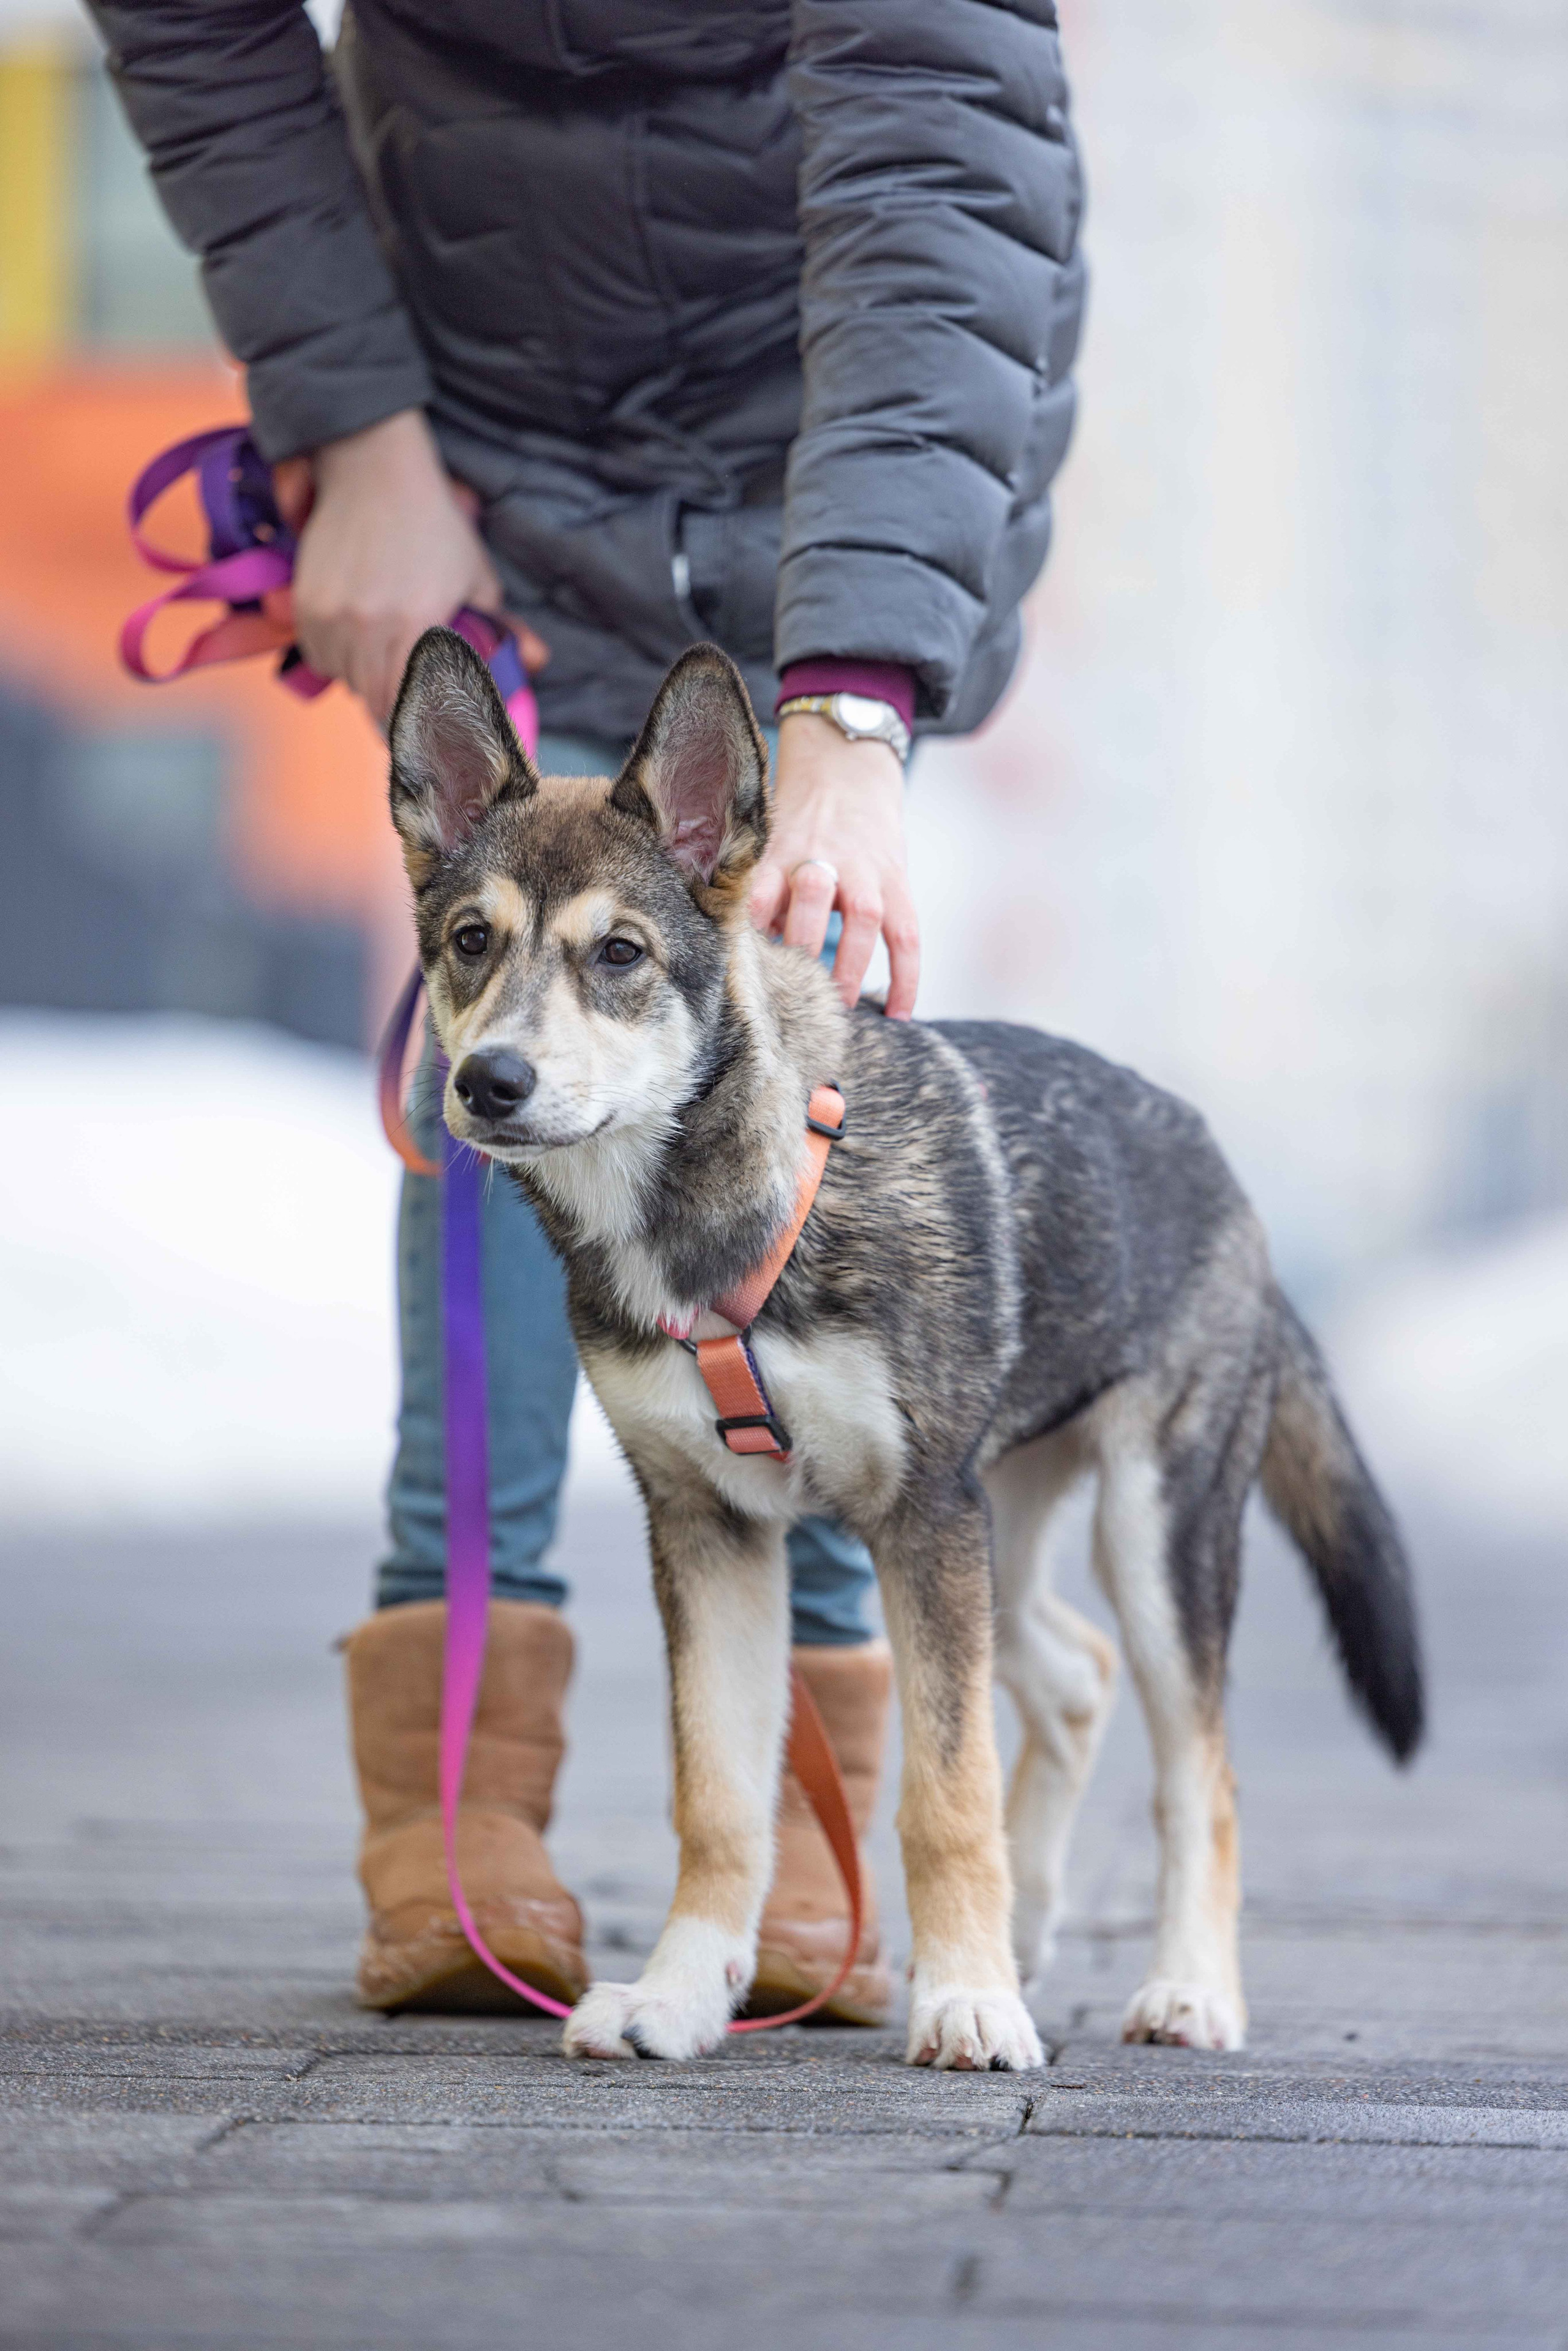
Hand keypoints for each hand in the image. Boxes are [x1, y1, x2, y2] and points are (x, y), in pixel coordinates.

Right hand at [282, 409, 548, 728]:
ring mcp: (332, 614)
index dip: (418, 724)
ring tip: (384, 652)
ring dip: (364, 677)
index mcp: (416, 625)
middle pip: (376, 698)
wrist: (374, 473)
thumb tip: (533, 663)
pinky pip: (317, 654)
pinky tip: (355, 635)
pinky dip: (335, 656)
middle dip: (395, 701)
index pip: (408, 705)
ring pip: (344, 679)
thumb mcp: (476, 577)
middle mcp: (368, 625)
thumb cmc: (434, 528)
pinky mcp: (306, 602)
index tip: (428, 729)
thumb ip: (500, 628)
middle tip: (411, 691)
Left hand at [749, 712, 919, 1017]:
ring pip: (861, 919)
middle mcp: (821, 858)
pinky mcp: (896, 880)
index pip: (759, 898)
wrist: (846, 767)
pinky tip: (898, 1015)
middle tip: (792, 1000)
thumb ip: (761, 900)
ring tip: (840, 1010)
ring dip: (850, 968)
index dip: (751, 939)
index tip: (743, 982)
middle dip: (801, 950)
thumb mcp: (768, 851)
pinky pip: (905, 934)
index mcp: (779, 853)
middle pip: (811, 902)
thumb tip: (753, 965)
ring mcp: (864, 869)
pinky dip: (905, 977)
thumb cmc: (795, 827)